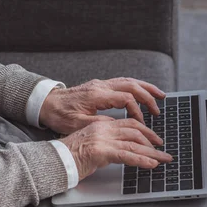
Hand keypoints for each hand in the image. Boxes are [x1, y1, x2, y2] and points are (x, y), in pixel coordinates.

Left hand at [39, 78, 165, 134]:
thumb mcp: (77, 124)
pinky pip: (122, 83)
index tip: (141, 123)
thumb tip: (117, 125)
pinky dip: (136, 87)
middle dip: (148, 97)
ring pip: (129, 81)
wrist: (46, 103)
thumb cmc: (59, 115)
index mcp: (96, 95)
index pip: (125, 99)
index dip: (137, 111)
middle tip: (158, 109)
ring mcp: (100, 84)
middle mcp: (100, 86)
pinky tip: (143, 93)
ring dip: (145, 88)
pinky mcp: (99, 86)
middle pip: (131, 86)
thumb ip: (99, 124)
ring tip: (160, 96)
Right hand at [60, 118, 172, 180]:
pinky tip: (151, 165)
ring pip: (134, 143)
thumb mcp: (89, 144)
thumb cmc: (68, 155)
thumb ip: (104, 143)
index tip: (154, 140)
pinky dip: (141, 160)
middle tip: (163, 150)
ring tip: (163, 160)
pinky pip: (127, 155)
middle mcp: (103, 129)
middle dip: (152, 141)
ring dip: (152, 153)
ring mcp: (102, 139)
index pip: (128, 124)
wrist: (54, 160)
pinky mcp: (100, 152)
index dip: (145, 131)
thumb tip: (120, 150)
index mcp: (100, 125)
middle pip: (135, 131)